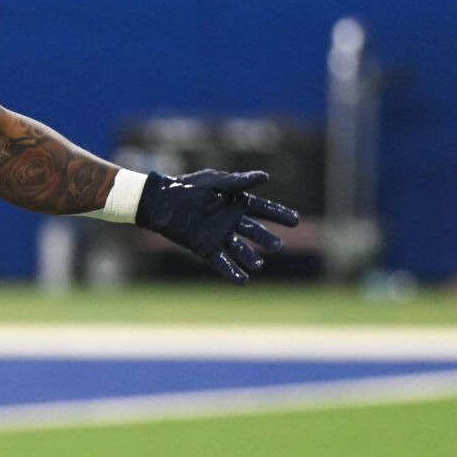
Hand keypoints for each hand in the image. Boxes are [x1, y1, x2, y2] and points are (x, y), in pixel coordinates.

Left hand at [134, 169, 298, 284]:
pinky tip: (243, 280)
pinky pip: (222, 262)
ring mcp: (220, 236)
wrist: (161, 201)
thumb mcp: (215, 181)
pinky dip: (232, 271)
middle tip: (277, 245)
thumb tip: (265, 177)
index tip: (295, 221)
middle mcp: (231, 221)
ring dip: (250, 257)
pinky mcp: (206, 248)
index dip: (279, 214)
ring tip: (259, 264)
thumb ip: (239, 181)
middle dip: (265, 238)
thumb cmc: (187, 187)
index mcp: (236, 203)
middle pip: (254, 231)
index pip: (263, 209)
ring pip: (240, 249)